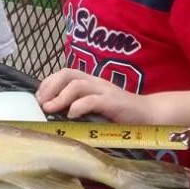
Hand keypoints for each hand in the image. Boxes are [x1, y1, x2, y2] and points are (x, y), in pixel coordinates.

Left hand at [35, 69, 153, 122]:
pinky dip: (79, 106)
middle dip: (50, 86)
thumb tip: (54, 113)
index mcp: (90, 82)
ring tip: (50, 109)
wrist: (150, 115)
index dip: (49, 82)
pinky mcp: (114, 102)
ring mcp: (105, 91)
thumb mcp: (96, 107)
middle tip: (41, 102)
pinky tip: (71, 114)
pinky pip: (93, 100)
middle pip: (68, 73)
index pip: (65, 73)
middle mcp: (96, 82)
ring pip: (78, 84)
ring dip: (60, 96)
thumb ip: (80, 105)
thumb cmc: (120, 114)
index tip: (39, 97)